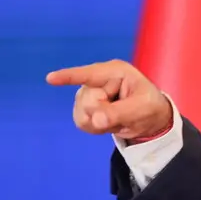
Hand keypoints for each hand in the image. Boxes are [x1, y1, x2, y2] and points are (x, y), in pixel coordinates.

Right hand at [46, 59, 172, 139]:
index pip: (87, 74)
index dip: (68, 76)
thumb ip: (118, 113)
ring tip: (117, 117)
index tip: (50, 78)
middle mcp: (98, 80)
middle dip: (103, 113)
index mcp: (115, 72)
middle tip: (123, 113)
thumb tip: (95, 120)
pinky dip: (95, 128)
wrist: (150, 119)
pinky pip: (81, 122)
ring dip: (99, 122)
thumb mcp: (141, 109)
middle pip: (86, 101)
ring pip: (81, 113)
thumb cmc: (150, 106)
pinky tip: (108, 123)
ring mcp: (90, 92)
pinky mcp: (86, 106)